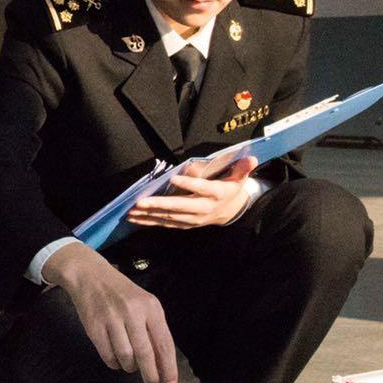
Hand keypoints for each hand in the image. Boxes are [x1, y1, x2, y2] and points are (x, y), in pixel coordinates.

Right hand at [43, 242, 177, 382]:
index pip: (164, 343)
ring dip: (130, 367)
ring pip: (126, 357)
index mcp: (151, 307)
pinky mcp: (94, 327)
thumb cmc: (122, 294)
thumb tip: (162, 365)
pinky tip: (116, 358)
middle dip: (151, 375)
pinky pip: (108, 355)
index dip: (168, 368)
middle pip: (145, 353)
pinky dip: (114, 363)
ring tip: (130, 364)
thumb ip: (154, 331)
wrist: (91, 276)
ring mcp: (112, 319)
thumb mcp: (144, 305)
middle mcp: (133, 312)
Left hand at [127, 156, 257, 229]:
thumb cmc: (230, 189)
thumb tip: (252, 158)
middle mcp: (203, 209)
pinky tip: (136, 220)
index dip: (190, 183)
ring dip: (149, 216)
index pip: (202, 188)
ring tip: (131, 212)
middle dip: (158, 205)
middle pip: (179, 207)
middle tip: (140, 202)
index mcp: (216, 194)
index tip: (175, 177)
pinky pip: (166, 224)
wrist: (231, 212)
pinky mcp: (185, 224)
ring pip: (169, 218)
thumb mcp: (239, 177)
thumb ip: (242, 168)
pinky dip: (150, 222)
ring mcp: (193, 219)